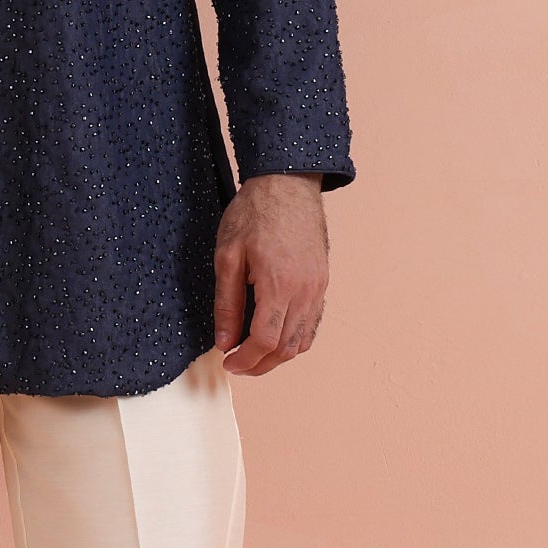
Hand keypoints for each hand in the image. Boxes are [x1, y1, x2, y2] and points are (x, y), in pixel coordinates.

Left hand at [213, 172, 327, 376]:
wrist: (287, 183)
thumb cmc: (255, 212)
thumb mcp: (228, 256)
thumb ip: (227, 303)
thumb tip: (224, 341)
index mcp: (278, 285)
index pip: (265, 341)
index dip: (245, 360)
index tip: (229, 363)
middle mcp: (305, 291)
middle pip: (286, 347)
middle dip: (260, 364)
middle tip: (238, 364)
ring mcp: (318, 287)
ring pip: (303, 340)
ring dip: (279, 355)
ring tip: (254, 353)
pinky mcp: (323, 281)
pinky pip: (313, 323)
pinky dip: (296, 339)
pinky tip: (277, 336)